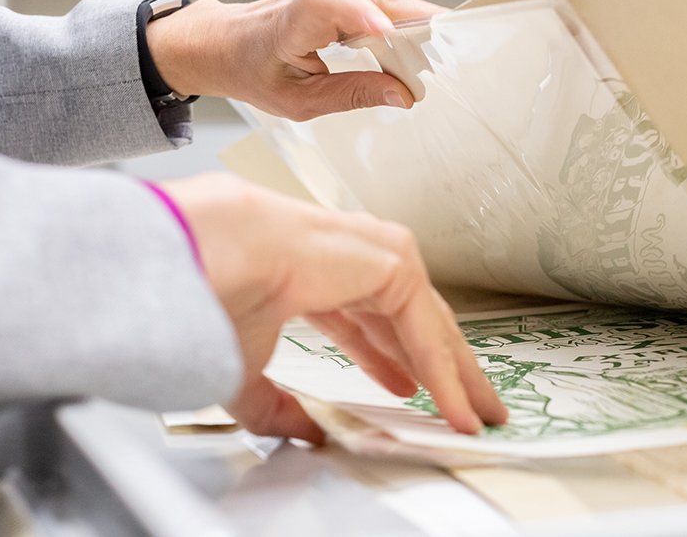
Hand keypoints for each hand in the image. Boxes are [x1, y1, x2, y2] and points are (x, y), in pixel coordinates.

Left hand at [145, 0, 447, 120]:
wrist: (225, 44)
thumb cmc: (254, 70)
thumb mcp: (298, 101)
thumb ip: (352, 96)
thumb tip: (403, 95)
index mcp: (293, 22)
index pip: (330, 5)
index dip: (363, 15)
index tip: (391, 34)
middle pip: (378, 2)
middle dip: (419, 24)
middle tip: (455, 53)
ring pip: (389, 3)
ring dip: (422, 27)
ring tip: (451, 54)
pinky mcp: (346, 2)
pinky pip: (386, 8)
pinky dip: (409, 27)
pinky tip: (429, 47)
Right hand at [159, 173, 506, 442]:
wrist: (208, 261)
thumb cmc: (210, 299)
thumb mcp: (247, 374)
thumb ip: (278, 407)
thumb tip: (305, 433)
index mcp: (309, 274)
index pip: (364, 318)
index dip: (390, 359)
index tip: (411, 390)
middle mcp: (346, 259)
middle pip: (409, 319)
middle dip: (440, 365)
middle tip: (465, 402)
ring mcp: (372, 254)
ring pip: (428, 321)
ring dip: (455, 369)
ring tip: (477, 409)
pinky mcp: (391, 260)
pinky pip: (425, 325)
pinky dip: (443, 370)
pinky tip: (455, 405)